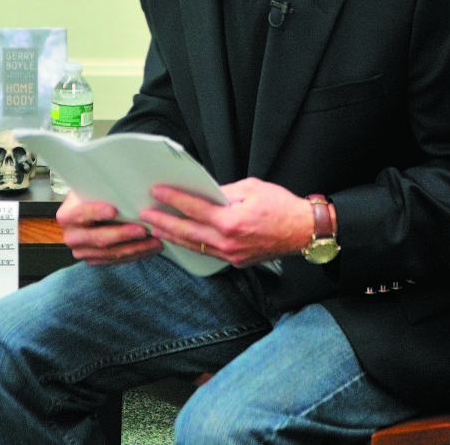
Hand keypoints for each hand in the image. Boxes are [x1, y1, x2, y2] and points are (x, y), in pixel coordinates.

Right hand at [56, 191, 162, 265]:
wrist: (84, 212)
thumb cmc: (91, 196)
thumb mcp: (90, 188)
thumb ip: (100, 189)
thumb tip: (123, 182)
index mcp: (66, 216)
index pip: (81, 214)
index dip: (96, 212)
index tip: (114, 210)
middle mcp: (72, 237)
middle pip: (99, 238)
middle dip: (123, 235)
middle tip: (143, 230)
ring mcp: (83, 251)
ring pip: (111, 253)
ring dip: (135, 248)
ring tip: (154, 241)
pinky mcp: (95, 260)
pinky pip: (117, 260)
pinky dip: (135, 254)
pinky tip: (149, 248)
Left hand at [139, 178, 314, 267]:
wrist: (304, 231)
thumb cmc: (281, 206)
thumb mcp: (251, 188)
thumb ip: (224, 192)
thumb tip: (205, 193)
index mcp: (231, 221)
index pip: (193, 208)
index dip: (173, 199)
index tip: (157, 192)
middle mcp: (228, 241)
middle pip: (187, 232)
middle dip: (163, 222)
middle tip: (145, 215)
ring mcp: (232, 255)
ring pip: (195, 246)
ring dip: (174, 237)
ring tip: (156, 228)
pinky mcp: (237, 261)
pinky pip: (208, 253)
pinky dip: (193, 245)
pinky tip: (182, 239)